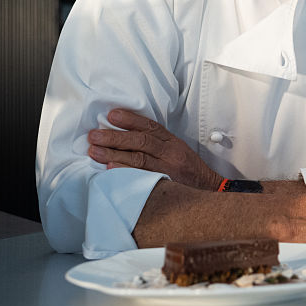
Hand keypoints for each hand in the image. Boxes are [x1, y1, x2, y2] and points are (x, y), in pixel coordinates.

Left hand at [87, 109, 223, 190]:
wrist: (211, 191)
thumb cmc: (189, 171)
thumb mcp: (177, 151)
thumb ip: (157, 144)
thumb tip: (125, 137)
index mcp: (172, 142)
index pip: (150, 126)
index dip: (130, 119)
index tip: (111, 115)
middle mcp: (171, 153)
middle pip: (141, 141)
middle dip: (115, 137)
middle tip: (94, 135)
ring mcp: (169, 170)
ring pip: (140, 159)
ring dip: (115, 154)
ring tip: (95, 152)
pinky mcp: (167, 186)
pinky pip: (144, 178)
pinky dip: (126, 173)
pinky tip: (111, 170)